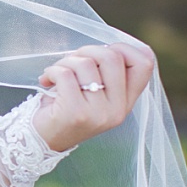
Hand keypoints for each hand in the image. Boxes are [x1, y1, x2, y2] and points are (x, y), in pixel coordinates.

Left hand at [31, 41, 156, 152]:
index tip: (102, 53)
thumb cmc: (65, 108)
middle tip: (72, 61)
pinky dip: (52, 71)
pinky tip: (46, 80)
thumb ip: (106, 73)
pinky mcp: (75, 113)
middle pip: (113, 57)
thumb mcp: (94, 92)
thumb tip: (107, 45)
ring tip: (56, 74)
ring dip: (65, 62)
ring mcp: (98, 114)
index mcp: (126, 102)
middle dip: (87, 50)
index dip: (124, 48)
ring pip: (87, 63)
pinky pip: (65, 74)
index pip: (145, 64)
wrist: (41, 141)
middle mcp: (117, 110)